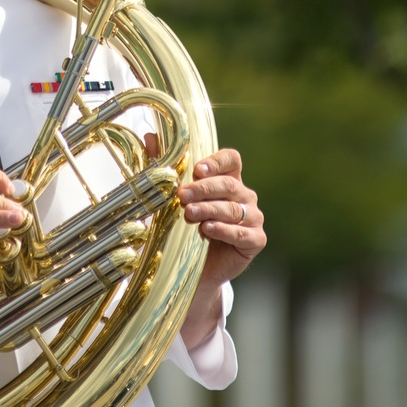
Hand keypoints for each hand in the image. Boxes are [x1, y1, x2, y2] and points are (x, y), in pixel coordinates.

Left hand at [177, 147, 265, 286]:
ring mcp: (253, 217)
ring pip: (232, 208)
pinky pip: (241, 233)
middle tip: (182, 195)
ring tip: (188, 213)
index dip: (216, 161)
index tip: (197, 169)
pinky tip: (207, 230)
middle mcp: (244, 195)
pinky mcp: (255, 240)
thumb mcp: (174, 197)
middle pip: (229, 184)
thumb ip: (165, 166)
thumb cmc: (187, 227)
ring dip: (209, 209)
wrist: (196, 269)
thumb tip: (151, 137)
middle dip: (203, 189)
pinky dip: (223, 230)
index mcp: (229, 179)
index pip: (231, 159)